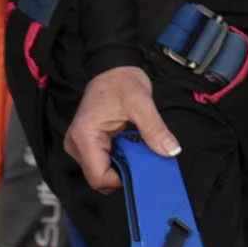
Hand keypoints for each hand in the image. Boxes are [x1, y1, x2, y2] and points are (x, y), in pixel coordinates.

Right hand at [62, 66, 179, 192]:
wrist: (113, 67)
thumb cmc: (122, 81)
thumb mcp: (141, 103)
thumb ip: (155, 130)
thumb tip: (171, 151)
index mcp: (84, 137)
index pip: (99, 177)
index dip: (122, 179)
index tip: (142, 166)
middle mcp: (76, 145)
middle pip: (100, 177)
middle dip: (124, 171)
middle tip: (143, 154)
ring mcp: (80, 145)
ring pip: (102, 171)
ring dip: (122, 164)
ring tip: (136, 145)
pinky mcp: (87, 143)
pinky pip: (103, 161)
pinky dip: (119, 157)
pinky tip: (130, 144)